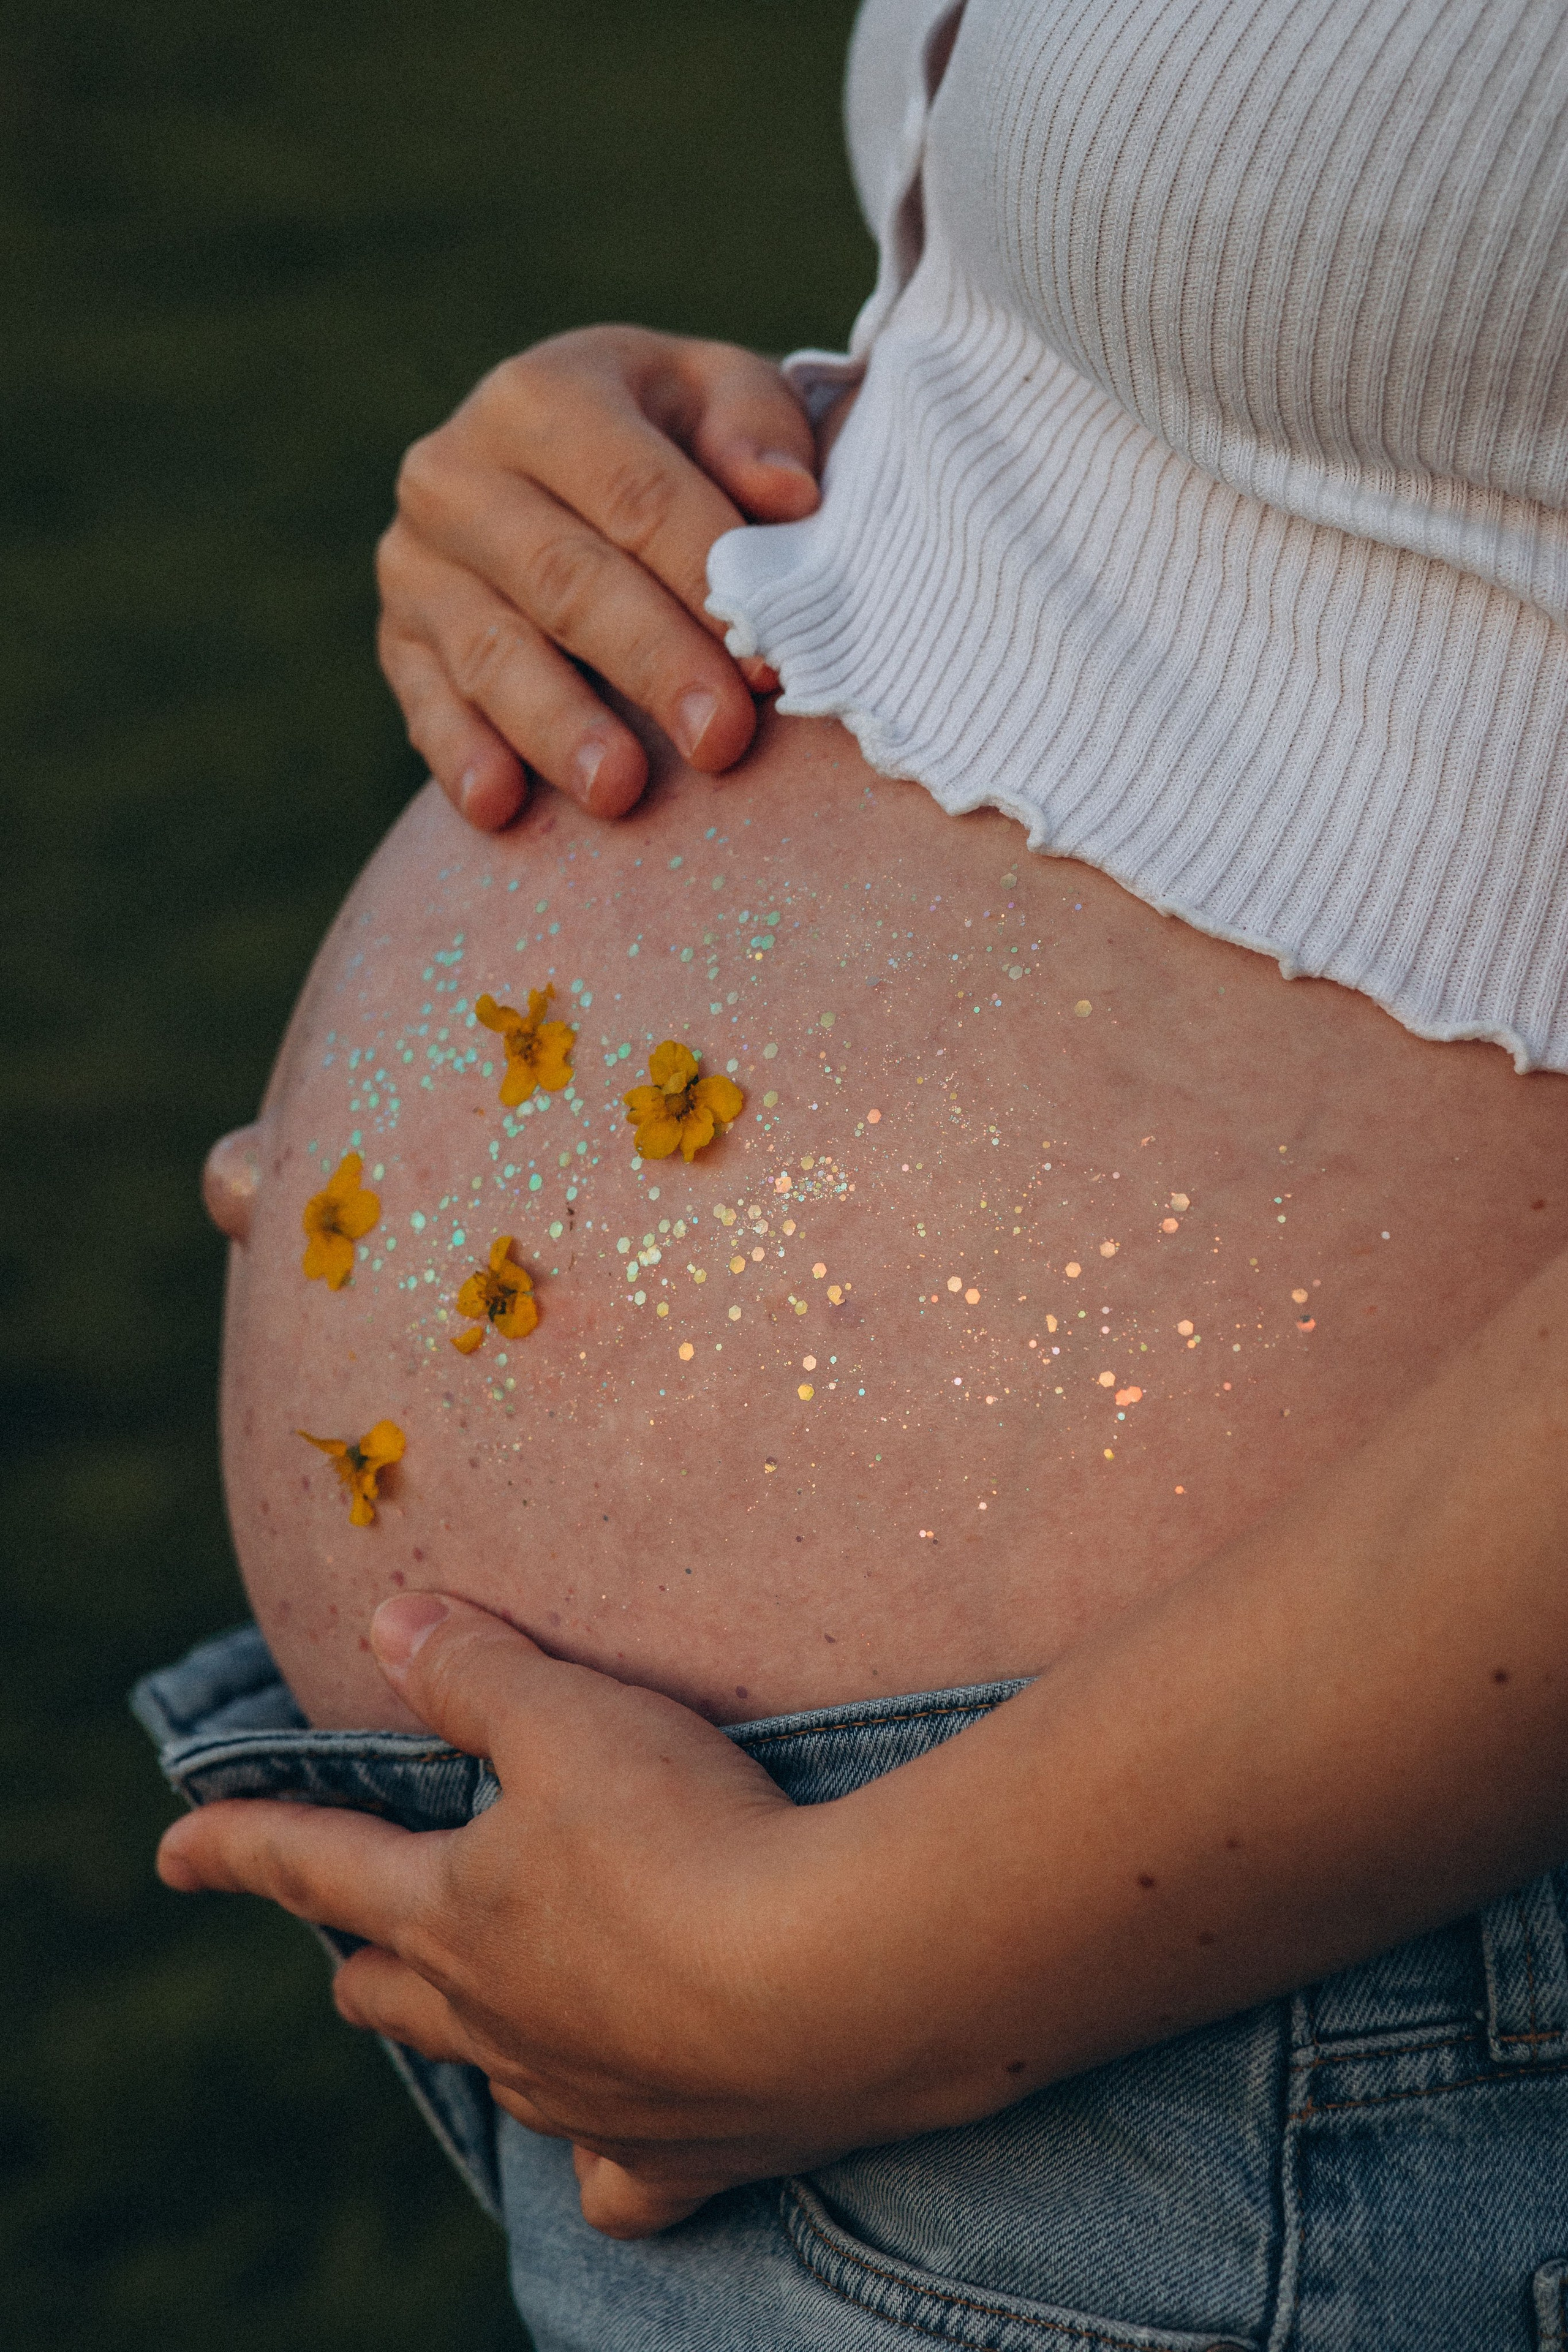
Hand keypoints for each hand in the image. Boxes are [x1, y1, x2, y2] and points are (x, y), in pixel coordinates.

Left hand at [155, 1595, 899, 2238]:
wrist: (833, 1980)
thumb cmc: (686, 1832)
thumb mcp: (571, 1717)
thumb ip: (476, 1670)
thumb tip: (388, 1622)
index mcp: (454, 1912)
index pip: (315, 1866)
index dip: (238, 1846)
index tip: (171, 1849)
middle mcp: (499, 2020)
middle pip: (389, 1993)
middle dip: (362, 1958)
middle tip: (352, 1941)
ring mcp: (582, 2099)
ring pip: (491, 2075)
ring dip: (471, 2034)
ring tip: (484, 2008)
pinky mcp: (679, 2155)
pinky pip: (615, 2183)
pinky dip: (602, 2158)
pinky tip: (610, 2140)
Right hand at [377, 328, 820, 830]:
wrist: (577, 466)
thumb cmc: (678, 439)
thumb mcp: (722, 397)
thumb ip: (758, 427)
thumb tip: (789, 494)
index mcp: (543, 395)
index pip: (634, 493)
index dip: (705, 578)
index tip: (771, 659)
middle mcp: (457, 470)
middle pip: (566, 579)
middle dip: (649, 663)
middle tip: (720, 740)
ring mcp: (417, 562)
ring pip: (493, 651)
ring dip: (558, 726)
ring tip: (619, 790)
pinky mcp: (400, 642)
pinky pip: (426, 706)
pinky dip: (462, 757)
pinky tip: (500, 805)